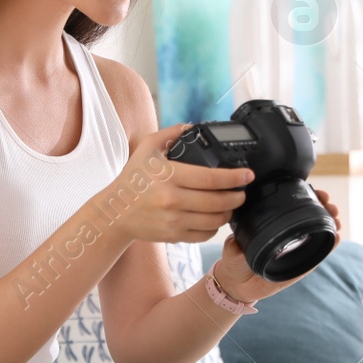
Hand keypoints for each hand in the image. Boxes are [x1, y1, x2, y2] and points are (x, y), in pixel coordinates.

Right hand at [98, 122, 252, 244]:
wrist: (114, 212)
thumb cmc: (132, 179)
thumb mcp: (147, 148)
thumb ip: (171, 133)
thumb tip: (193, 126)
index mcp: (169, 176)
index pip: (211, 178)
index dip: (235, 177)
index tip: (248, 175)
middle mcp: (172, 200)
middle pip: (218, 201)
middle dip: (237, 197)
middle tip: (242, 191)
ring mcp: (174, 221)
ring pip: (215, 220)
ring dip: (229, 212)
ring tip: (231, 204)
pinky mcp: (173, 236)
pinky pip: (204, 234)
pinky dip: (215, 227)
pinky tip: (215, 218)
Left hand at [211, 185, 342, 305]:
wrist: (237, 285)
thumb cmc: (235, 261)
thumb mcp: (234, 245)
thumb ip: (237, 241)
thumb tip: (237, 237)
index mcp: (276, 227)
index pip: (295, 208)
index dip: (307, 197)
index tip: (314, 191)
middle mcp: (290, 237)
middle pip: (313, 217)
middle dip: (324, 206)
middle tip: (328, 202)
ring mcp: (298, 250)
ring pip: (321, 233)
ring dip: (331, 222)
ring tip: (335, 215)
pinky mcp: (303, 266)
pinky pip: (319, 254)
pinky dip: (331, 245)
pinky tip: (336, 236)